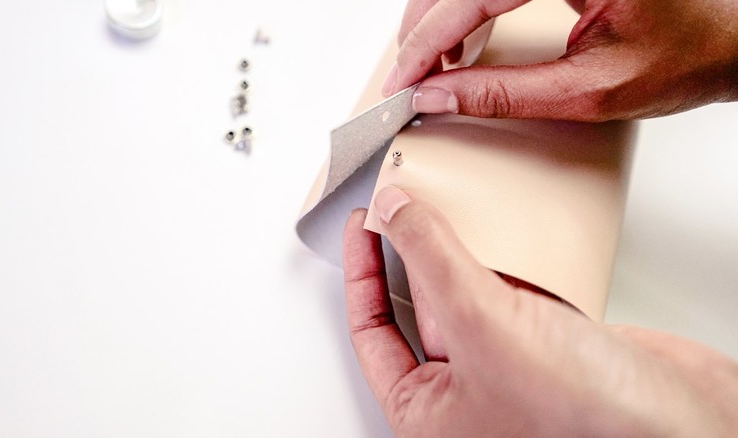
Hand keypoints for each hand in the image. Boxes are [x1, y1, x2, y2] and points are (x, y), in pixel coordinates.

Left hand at [343, 186, 737, 436]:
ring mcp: (509, 365)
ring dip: (461, 248)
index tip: (363, 223)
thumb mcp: (481, 324)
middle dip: (412, 250)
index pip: (371, 330)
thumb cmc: (588, 423)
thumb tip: (394, 211)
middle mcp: (464, 390)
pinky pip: (514, 289)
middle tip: (404, 200)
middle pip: (420, 304)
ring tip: (448, 203)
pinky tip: (502, 225)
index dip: (361, 272)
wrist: (687, 427)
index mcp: (427, 410)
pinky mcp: (553, 343)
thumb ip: (432, 259)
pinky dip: (508, 256)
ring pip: (469, 292)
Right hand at [383, 0, 737, 120]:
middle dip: (424, 28)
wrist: (727, 41)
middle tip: (410, 79)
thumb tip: (441, 98)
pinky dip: (465, 9)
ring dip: (439, 18)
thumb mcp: (589, 90)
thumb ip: (506, 94)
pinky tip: (460, 42)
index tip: (404, 81)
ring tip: (431, 68)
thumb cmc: (684, 57)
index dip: (428, 42)